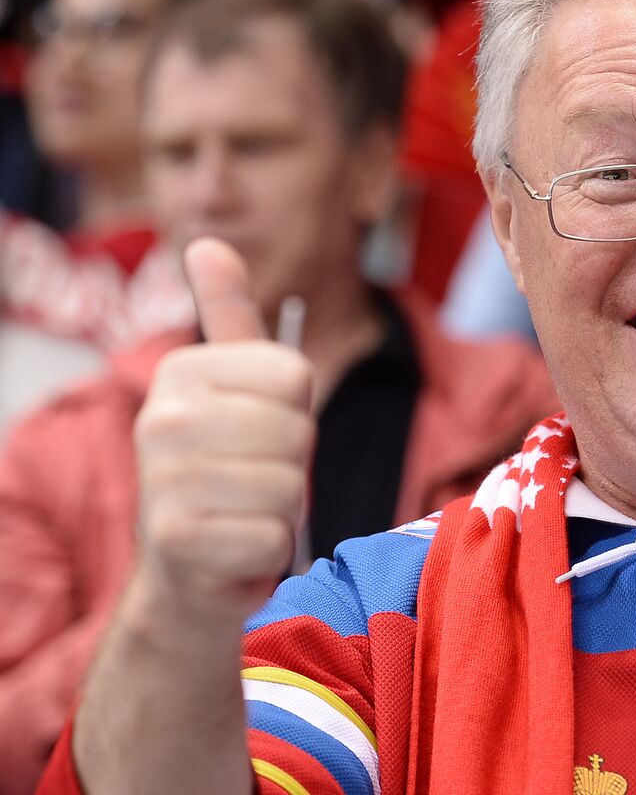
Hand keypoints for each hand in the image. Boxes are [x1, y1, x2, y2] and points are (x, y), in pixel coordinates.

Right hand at [132, 238, 312, 622]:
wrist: (184, 571)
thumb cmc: (226, 468)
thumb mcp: (230, 387)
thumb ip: (229, 316)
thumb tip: (208, 242)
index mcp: (182, 371)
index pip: (295, 375)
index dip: (295, 412)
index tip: (257, 431)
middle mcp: (162, 418)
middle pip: (296, 430)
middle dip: (291, 463)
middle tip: (251, 478)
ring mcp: (165, 480)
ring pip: (290, 485)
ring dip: (281, 510)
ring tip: (243, 511)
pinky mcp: (179, 540)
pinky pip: (275, 535)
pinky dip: (268, 550)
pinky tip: (235, 548)